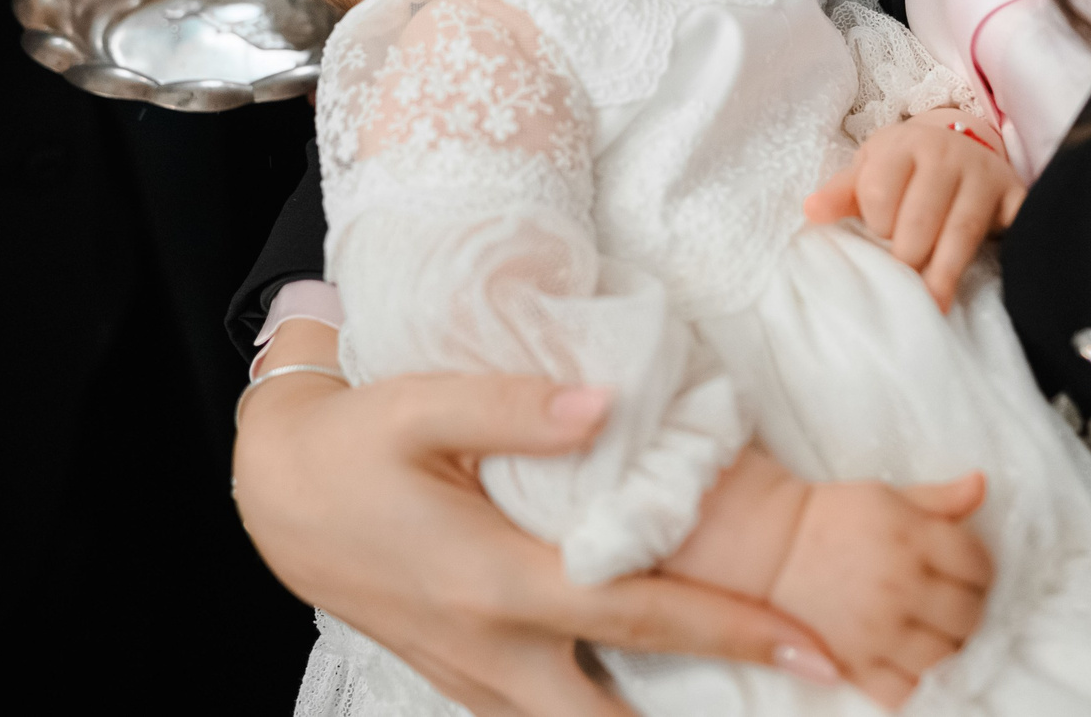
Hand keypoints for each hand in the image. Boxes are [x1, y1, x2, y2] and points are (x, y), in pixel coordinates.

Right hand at [232, 324, 835, 716]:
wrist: (276, 493)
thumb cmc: (352, 442)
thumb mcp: (421, 404)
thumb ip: (513, 406)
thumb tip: (606, 404)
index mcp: (495, 581)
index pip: (641, 616)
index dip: (736, 632)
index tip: (814, 648)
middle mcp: (491, 649)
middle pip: (619, 715)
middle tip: (805, 695)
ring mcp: (474, 675)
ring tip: (745, 700)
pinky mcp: (463, 678)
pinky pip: (544, 714)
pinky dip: (605, 710)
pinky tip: (655, 690)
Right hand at [766, 473, 992, 710]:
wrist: (775, 548)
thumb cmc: (835, 518)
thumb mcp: (889, 496)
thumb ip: (939, 498)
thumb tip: (980, 484)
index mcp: (911, 539)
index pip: (978, 564)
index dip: (982, 569)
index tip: (970, 572)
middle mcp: (899, 587)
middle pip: (969, 614)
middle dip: (972, 610)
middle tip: (957, 604)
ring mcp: (878, 632)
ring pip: (945, 659)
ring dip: (952, 650)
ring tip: (940, 635)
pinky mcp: (856, 664)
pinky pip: (904, 694)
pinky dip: (918, 688)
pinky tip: (917, 668)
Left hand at [804, 110, 1024, 308]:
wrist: (959, 140)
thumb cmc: (906, 165)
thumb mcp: (871, 168)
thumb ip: (842, 193)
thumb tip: (811, 212)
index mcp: (904, 145)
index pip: (880, 193)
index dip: (876, 224)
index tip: (880, 236)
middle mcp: (947, 153)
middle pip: (921, 215)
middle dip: (907, 255)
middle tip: (902, 280)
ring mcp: (985, 173)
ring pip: (963, 229)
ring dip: (945, 271)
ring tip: (932, 306)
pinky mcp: (1016, 193)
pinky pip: (1017, 224)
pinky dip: (1012, 250)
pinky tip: (1001, 280)